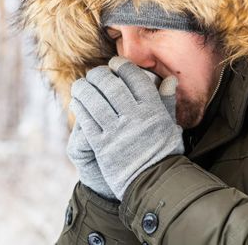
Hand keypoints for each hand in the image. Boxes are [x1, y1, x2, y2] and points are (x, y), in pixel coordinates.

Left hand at [70, 56, 183, 199]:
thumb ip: (167, 102)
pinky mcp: (102, 145)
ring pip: (95, 100)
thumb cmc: (164, 153)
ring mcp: (117, 131)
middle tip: (94, 73)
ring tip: (80, 85)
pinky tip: (77, 102)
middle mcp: (135, 117)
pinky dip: (80, 108)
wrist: (153, 183)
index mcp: (153, 110)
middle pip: (111, 85)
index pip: (135, 78)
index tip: (114, 63)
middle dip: (99, 75)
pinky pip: (87, 120)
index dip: (122, 66)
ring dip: (84, 89)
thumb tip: (171, 80)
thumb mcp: (170, 125)